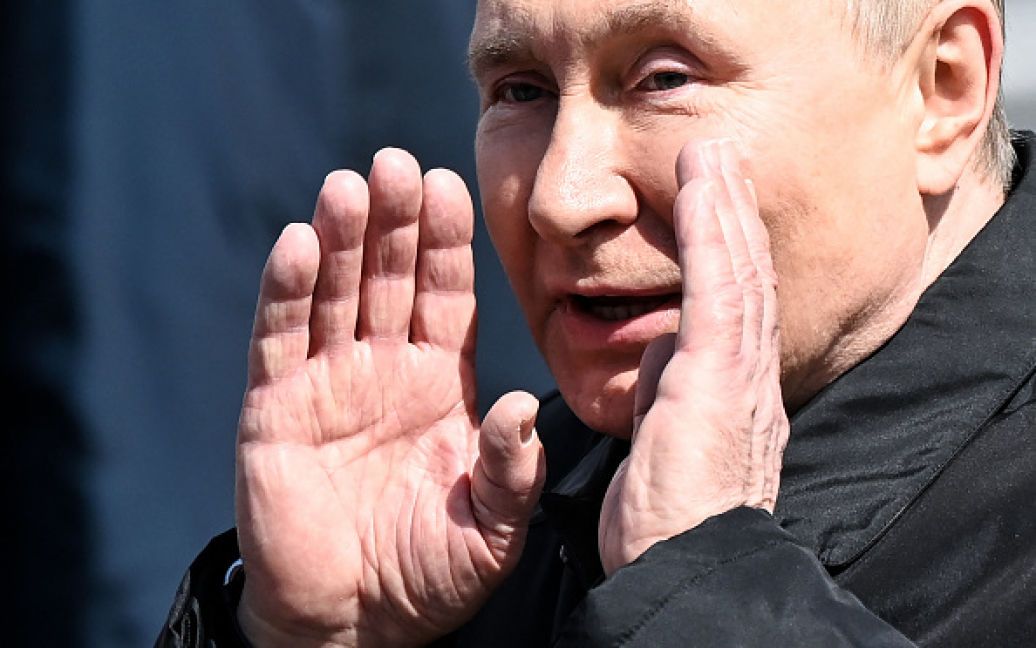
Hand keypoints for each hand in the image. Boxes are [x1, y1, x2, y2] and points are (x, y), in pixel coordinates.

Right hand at [234, 149, 545, 646]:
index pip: (445, 294)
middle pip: (387, 276)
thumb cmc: (429, 576)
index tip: (451, 185)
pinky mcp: (275, 408)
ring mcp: (327, 383)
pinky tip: (299, 244)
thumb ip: (509, 471)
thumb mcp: (490, 531)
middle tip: (396, 163)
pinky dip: (288, 292)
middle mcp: (384, 368)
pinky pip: (280, 340)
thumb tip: (520, 406)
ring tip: (349, 187)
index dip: (446, 242)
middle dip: (393, 221)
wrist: (354, 622)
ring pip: (333, 293)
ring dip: (340, 239)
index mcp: (439, 383)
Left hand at [598, 139, 788, 574]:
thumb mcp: (664, 444)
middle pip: (744, 279)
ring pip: (738, 272)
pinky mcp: (718, 377)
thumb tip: (661, 353)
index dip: (723, 254)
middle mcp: (747, 379)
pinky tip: (703, 189)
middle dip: (730, 217)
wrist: (684, 571)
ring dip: (724, 209)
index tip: (708, 209)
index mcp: (729, 397)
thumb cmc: (670, 525)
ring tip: (712, 156)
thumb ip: (667, 395)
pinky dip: (712, 233)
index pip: (730, 309)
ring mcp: (738, 375)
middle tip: (717, 161)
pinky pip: (718, 288)